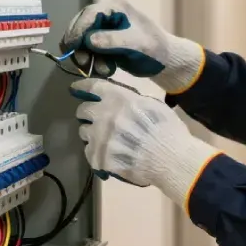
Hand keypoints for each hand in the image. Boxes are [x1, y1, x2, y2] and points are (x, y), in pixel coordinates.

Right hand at [60, 0, 204, 93]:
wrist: (165, 62)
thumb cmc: (155, 49)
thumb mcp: (137, 45)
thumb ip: (114, 41)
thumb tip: (90, 40)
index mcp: (115, 8)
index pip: (89, 14)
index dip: (77, 29)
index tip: (70, 46)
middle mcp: (106, 16)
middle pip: (80, 27)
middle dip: (79, 46)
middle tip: (84, 64)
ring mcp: (103, 30)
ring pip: (81, 41)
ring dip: (87, 57)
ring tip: (104, 70)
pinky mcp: (102, 43)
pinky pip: (88, 52)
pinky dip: (93, 62)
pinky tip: (107, 70)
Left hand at [70, 78, 219, 205]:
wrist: (170, 159)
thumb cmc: (168, 130)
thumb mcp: (152, 105)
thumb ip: (130, 101)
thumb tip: (120, 101)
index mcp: (118, 99)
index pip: (92, 87)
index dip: (82, 86)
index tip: (75, 88)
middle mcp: (104, 115)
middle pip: (82, 110)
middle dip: (86, 113)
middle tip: (94, 118)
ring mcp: (99, 138)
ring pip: (83, 132)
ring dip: (91, 133)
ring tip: (104, 140)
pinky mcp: (98, 158)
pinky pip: (89, 153)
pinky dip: (96, 153)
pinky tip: (107, 156)